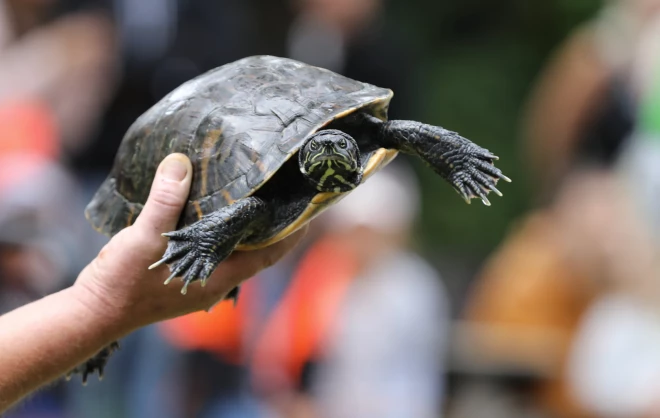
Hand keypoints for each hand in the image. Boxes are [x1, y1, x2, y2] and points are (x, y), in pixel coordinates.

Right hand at [72, 153, 305, 332]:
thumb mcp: (145, 237)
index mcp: (219, 276)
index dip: (291, 233)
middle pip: (254, 250)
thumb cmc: (124, 283)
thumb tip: (180, 163)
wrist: (93, 312)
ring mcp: (199, 280)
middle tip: (278, 192)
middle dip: (269, 225)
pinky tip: (208, 210)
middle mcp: (215, 280)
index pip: (269, 254)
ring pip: (232, 250)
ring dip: (242, 227)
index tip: (306, 210)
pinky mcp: (183, 276)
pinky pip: (211, 250)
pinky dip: (217, 231)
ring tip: (249, 194)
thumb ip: (165, 201)